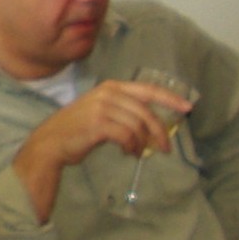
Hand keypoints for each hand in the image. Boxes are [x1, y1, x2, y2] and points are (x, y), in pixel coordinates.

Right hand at [15, 79, 191, 174]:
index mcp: (111, 87)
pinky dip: (132, 147)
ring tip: (136, 152)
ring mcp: (103, 107)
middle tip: (165, 148)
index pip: (148, 89)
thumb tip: (150, 126)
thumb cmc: (77, 131)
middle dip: (159, 131)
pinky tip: (128, 152)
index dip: (170, 98)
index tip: (187, 108)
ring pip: (138, 126)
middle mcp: (108, 93)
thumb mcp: (101, 112)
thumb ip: (123, 112)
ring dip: (141, 143)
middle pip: (146, 112)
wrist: (51, 143)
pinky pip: (127, 136)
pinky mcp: (99, 124)